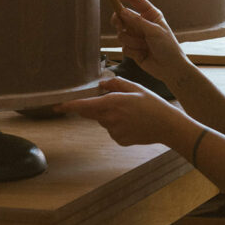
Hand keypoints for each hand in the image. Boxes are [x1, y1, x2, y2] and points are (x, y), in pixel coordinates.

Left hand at [59, 76, 187, 146]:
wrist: (167, 126)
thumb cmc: (153, 104)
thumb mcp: (136, 88)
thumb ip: (116, 84)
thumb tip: (101, 84)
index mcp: (113, 103)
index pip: (84, 106)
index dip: (69, 106)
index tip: (56, 106)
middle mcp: (111, 119)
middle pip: (91, 113)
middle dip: (96, 106)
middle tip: (117, 102)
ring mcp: (114, 132)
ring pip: (103, 121)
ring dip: (110, 116)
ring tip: (131, 113)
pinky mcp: (119, 140)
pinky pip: (112, 130)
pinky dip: (118, 125)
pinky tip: (133, 123)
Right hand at [111, 0, 189, 83]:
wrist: (170, 69)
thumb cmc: (168, 47)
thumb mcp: (154, 31)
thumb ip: (137, 21)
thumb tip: (122, 11)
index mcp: (150, 14)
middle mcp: (141, 23)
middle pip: (121, 15)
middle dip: (120, 22)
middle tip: (121, 26)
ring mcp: (136, 35)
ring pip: (121, 33)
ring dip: (131, 41)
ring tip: (144, 46)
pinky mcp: (132, 48)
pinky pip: (123, 46)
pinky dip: (132, 51)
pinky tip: (143, 55)